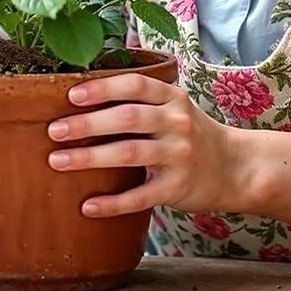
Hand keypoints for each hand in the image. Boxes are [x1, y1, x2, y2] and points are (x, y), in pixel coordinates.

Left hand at [47, 72, 240, 217]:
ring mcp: (180, 155)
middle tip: (54, 131)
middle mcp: (177, 123)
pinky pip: (141, 196)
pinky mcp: (179, 188)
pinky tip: (89, 205)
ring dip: (90, 157)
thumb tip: (82, 98)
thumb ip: (140, 101)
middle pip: (127, 118)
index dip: (102, 88)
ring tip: (58, 162)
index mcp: (172, 98)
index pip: (135, 85)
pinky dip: (113, 203)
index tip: (71, 95)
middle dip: (86, 124)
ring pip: (130, 154)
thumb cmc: (191, 134)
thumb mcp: (174, 107)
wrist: (237, 168)